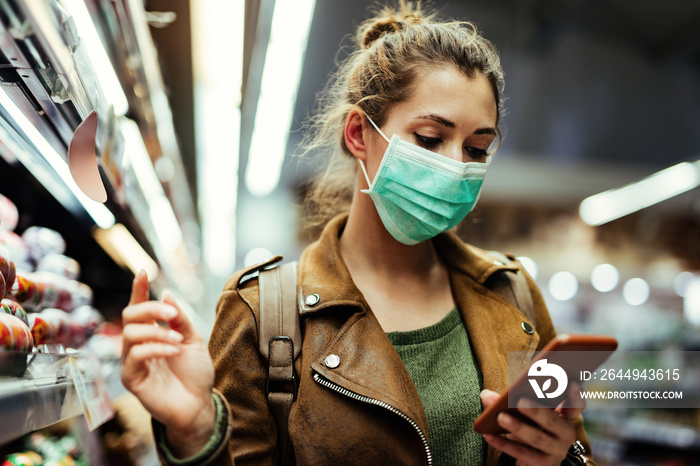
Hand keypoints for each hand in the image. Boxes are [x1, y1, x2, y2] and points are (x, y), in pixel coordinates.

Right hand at [121, 271, 215, 456]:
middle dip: (150, 309)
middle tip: (172, 314)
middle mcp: (138, 344)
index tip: (143, 272)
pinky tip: (173, 351)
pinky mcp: (131, 378)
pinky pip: (135, 356)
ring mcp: (133, 361)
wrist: (199, 404)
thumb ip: (179, 318)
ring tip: (177, 340)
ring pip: (130, 334)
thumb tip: (166, 293)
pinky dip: (155, 348)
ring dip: (156, 332)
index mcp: (152, 332)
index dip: (139, 289)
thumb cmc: (195, 373)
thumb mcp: (193, 339)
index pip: (140, 307)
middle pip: (130, 315)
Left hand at [480, 383, 583, 465]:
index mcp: (565, 417)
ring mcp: (556, 451)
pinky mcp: (543, 464)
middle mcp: (565, 434)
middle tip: (520, 400)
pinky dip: (504, 444)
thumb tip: (485, 394)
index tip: (572, 384)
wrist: (534, 460)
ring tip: (501, 417)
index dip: (575, 396)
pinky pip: (522, 453)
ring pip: (537, 438)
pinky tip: (489, 435)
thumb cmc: (531, 428)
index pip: (575, 406)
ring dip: (518, 427)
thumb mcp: (525, 414)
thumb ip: (508, 401)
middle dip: (536, 410)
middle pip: (552, 421)